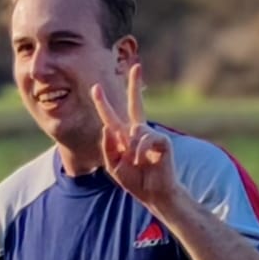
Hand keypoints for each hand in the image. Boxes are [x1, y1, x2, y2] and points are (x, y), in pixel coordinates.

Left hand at [91, 64, 176, 212]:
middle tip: (136, 66)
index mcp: (125, 138)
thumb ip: (108, 147)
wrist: (153, 194)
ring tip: (136, 164)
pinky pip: (145, 138)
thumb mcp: (113, 166)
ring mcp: (151, 135)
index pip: (113, 118)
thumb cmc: (135, 181)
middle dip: (135, 85)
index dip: (104, 103)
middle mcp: (138, 132)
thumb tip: (108, 127)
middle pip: (136, 104)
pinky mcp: (162, 140)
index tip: (96, 87)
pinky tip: (142, 161)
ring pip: (134, 131)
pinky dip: (139, 151)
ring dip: (130, 150)